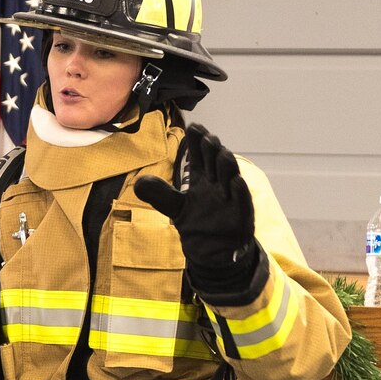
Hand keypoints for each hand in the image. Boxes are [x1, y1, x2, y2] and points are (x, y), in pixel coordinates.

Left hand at [134, 124, 261, 300]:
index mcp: (202, 179)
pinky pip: (242, 201)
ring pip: (230, 176)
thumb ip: (159, 195)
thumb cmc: (197, 224)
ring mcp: (230, 198)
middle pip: (215, 162)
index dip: (196, 142)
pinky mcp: (240, 215)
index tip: (193, 127)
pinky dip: (238, 192)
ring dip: (226, 164)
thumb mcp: (175, 208)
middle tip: (206, 137)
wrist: (212, 252)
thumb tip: (139, 183)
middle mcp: (217, 184)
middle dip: (211, 149)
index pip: (199, 156)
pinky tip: (235, 182)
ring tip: (221, 152)